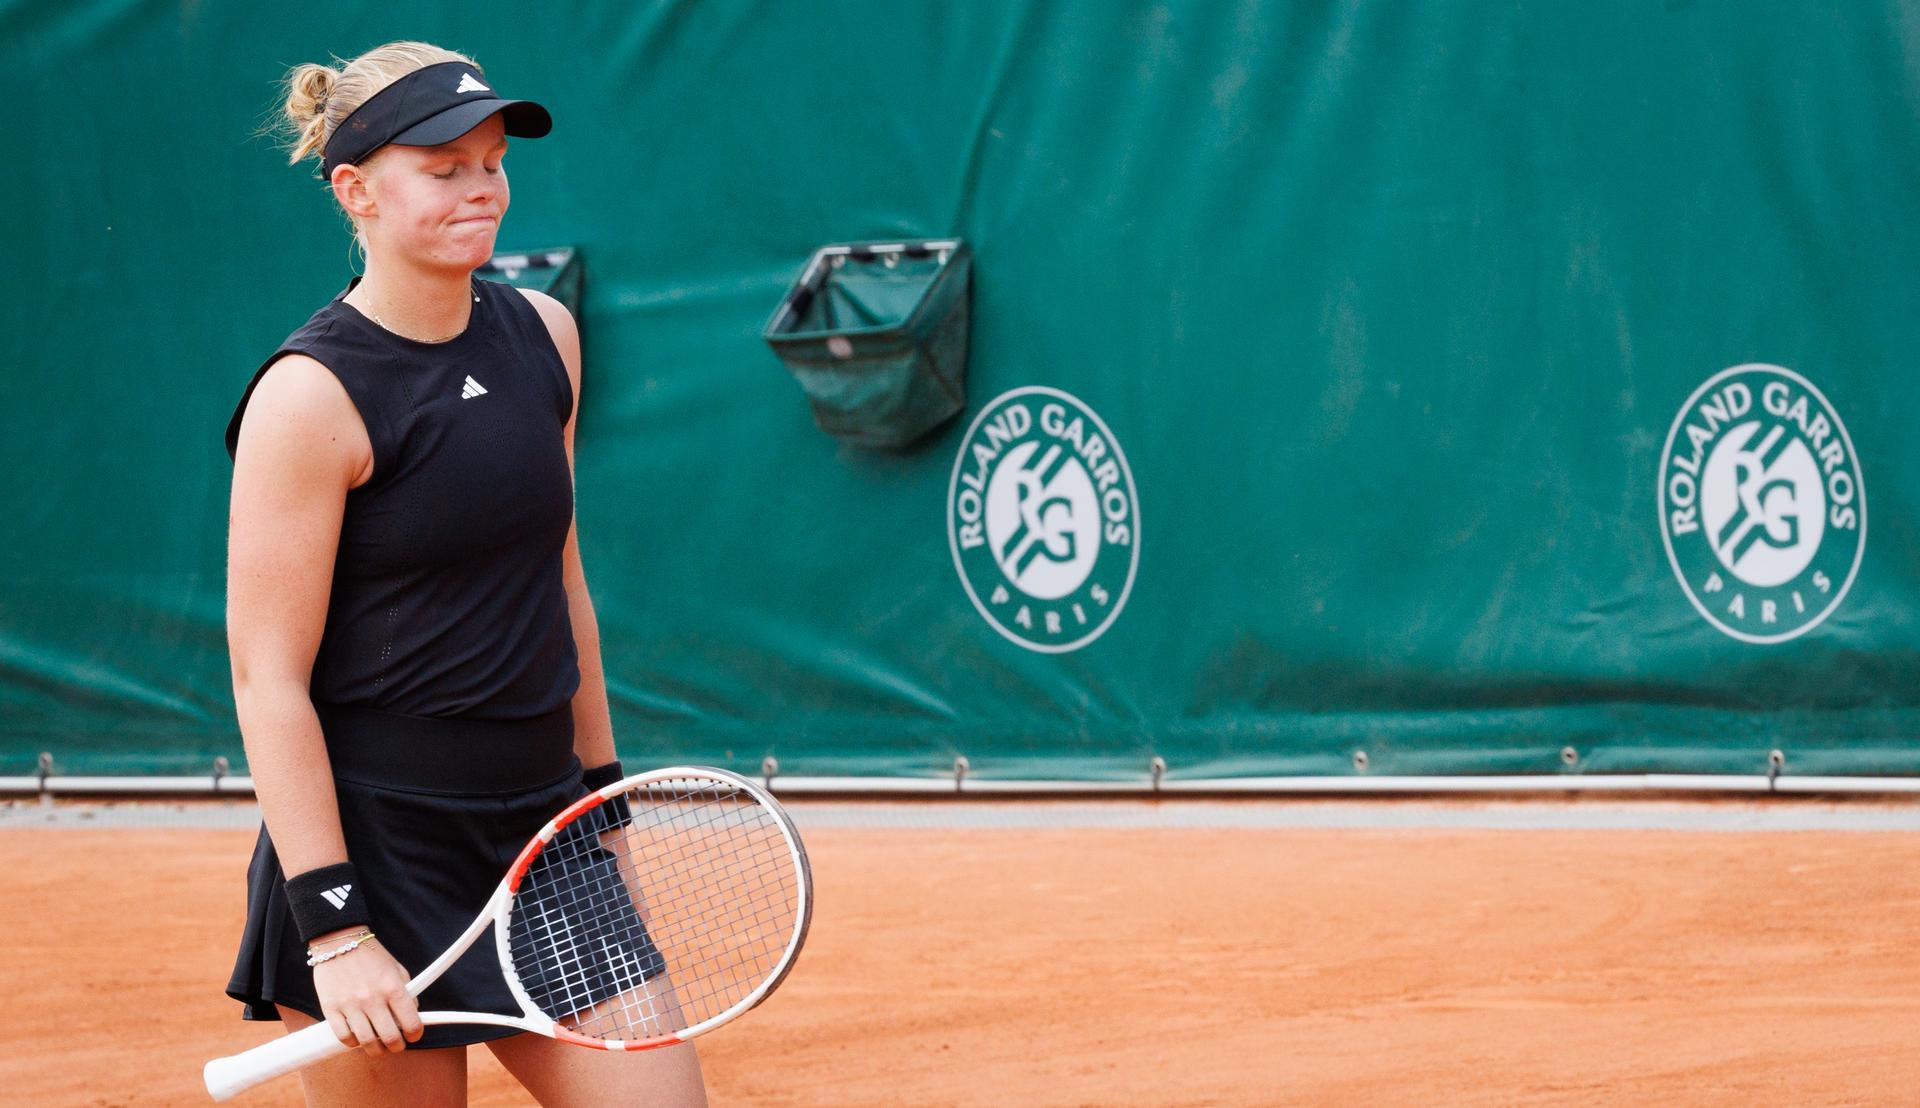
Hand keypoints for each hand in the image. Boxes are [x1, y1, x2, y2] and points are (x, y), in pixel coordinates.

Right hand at [311, 936, 422, 1055]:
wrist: (339, 941)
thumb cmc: (371, 956)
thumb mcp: (396, 969)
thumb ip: (407, 992)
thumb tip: (413, 1014)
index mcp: (393, 988)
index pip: (411, 1022)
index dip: (415, 1035)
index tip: (413, 1036)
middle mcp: (373, 998)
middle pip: (389, 1038)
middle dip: (396, 1046)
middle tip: (395, 1045)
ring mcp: (351, 1005)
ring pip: (366, 1042)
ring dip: (375, 1049)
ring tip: (377, 1045)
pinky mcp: (331, 1008)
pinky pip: (343, 1037)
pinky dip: (352, 1042)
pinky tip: (357, 1037)